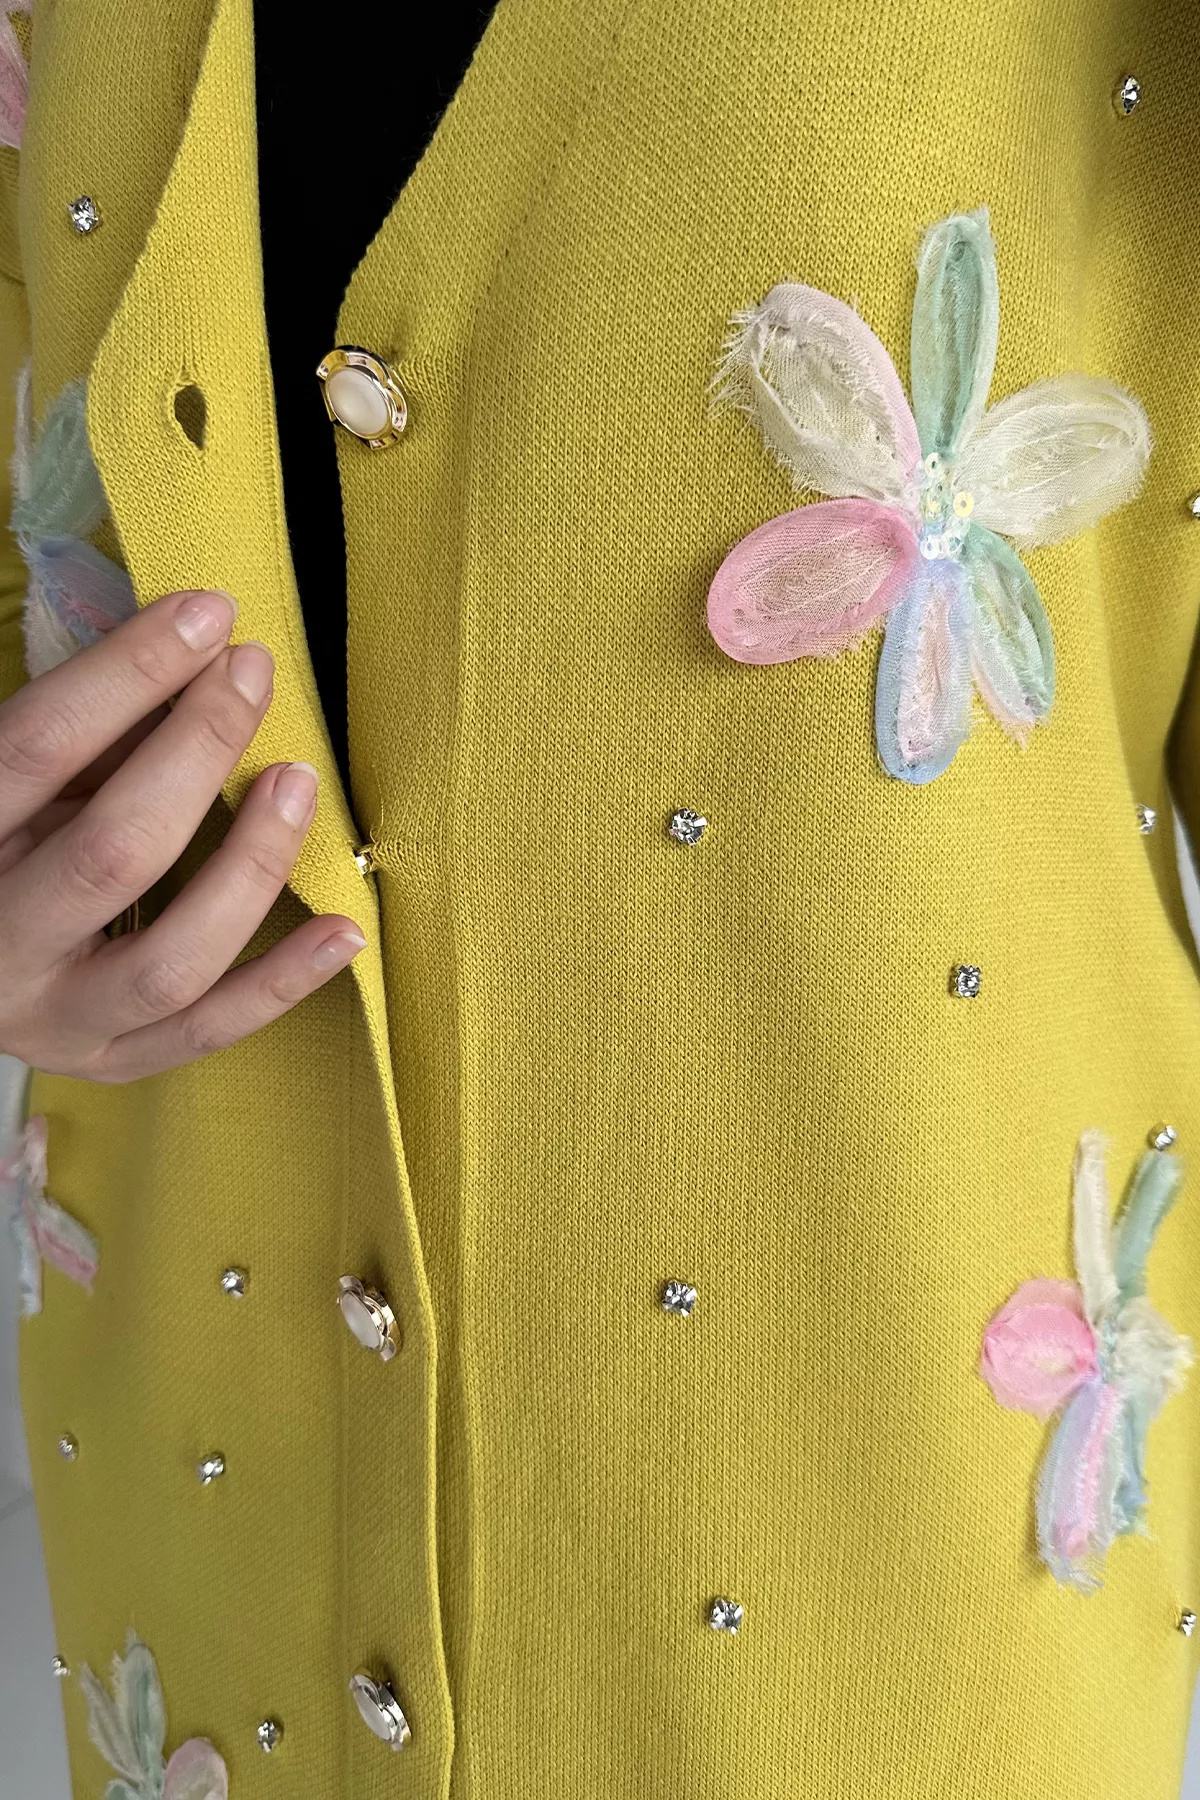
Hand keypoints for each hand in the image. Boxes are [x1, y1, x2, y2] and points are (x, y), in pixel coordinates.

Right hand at [0, 587, 366, 1081]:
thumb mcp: (14, 784)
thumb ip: (89, 735)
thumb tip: (199, 655)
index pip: (41, 748)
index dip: (129, 673)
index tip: (208, 613)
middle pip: (116, 851)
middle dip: (199, 751)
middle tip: (253, 675)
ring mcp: (55, 1018)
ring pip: (172, 960)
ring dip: (251, 865)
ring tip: (300, 784)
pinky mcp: (109, 1065)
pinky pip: (209, 1033)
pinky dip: (284, 984)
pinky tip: (347, 930)